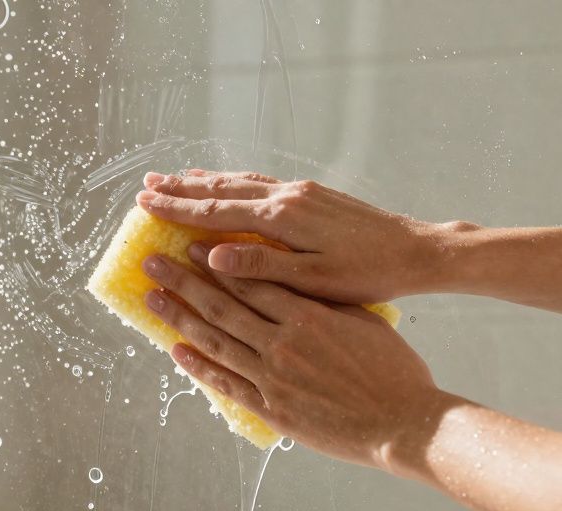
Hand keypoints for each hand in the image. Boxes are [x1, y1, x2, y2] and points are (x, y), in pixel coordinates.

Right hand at [137, 169, 465, 303]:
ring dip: (206, 181)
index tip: (144, 204)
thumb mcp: (313, 280)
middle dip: (183, 188)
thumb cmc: (368, 275)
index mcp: (284, 219)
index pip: (217, 211)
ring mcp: (302, 192)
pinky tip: (228, 185)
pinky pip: (262, 183)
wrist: (417, 252)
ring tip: (176, 178)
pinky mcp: (314, 195)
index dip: (177, 209)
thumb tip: (210, 256)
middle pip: (224, 189)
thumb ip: (261, 265)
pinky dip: (235, 182)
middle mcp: (289, 197)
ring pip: (242, 181)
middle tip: (146, 186)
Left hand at [140, 244, 443, 467]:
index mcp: (308, 314)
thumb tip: (295, 282)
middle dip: (182, 281)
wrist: (404, 423)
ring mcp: (274, 377)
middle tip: (152, 262)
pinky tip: (177, 351)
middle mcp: (283, 342)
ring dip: (179, 317)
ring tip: (152, 298)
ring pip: (215, 341)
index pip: (250, 280)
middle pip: (221, 305)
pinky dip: (199, 367)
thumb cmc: (393, 370)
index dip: (214, 262)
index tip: (189, 245)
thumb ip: (324, 301)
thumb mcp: (363, 320)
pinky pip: (226, 384)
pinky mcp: (272, 409)